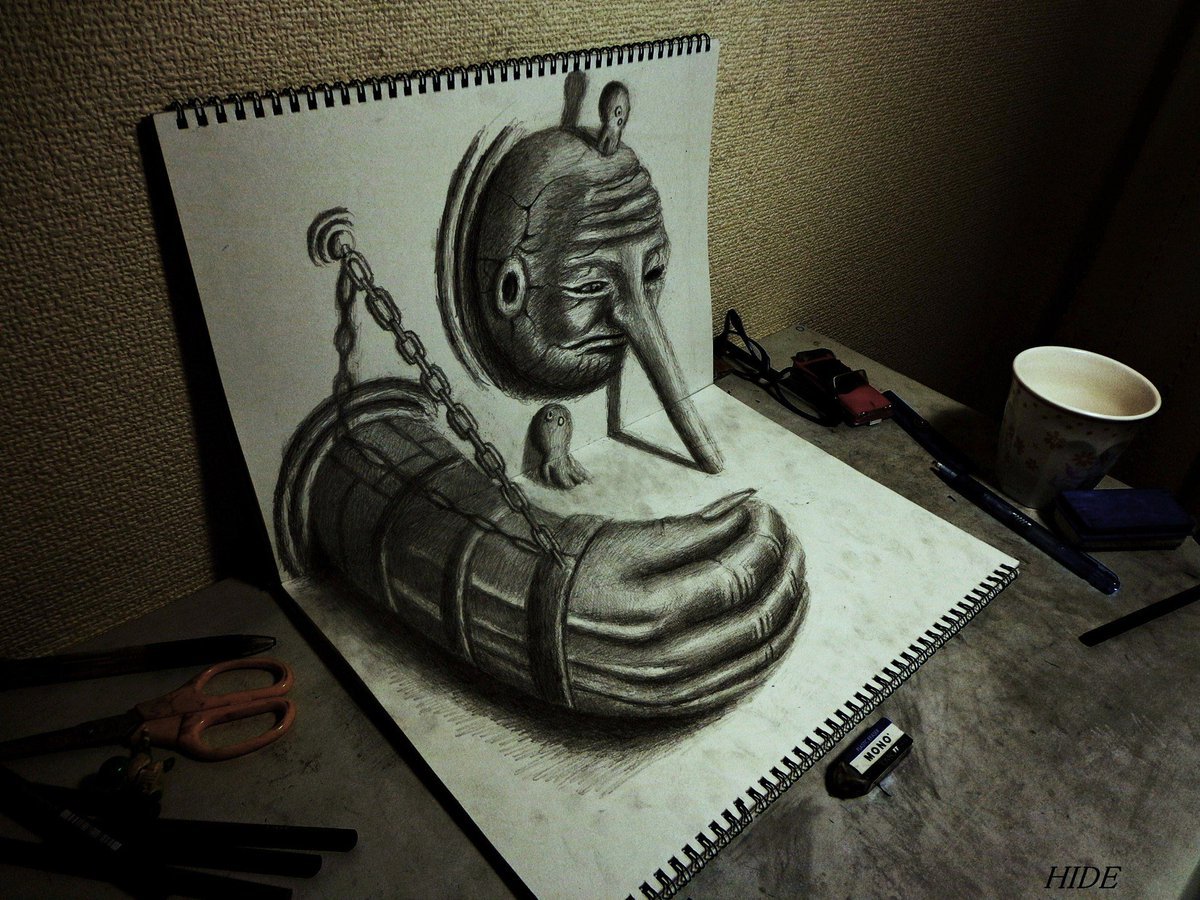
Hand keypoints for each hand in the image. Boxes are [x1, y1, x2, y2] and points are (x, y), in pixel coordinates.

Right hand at [564, 490, 807, 716]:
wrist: (510, 622)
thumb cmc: (561, 569)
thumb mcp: (621, 537)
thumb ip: (692, 528)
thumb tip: (746, 508)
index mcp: (653, 609)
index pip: (739, 572)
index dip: (763, 535)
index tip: (765, 509)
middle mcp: (666, 658)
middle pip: (758, 614)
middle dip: (785, 568)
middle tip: (788, 537)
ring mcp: (668, 688)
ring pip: (757, 654)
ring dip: (788, 611)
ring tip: (794, 575)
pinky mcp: (665, 706)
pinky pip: (736, 686)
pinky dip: (768, 653)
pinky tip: (777, 625)